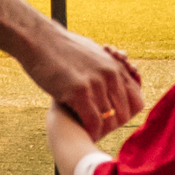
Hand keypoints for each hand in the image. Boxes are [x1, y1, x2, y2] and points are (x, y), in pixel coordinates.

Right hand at [35, 23, 141, 137]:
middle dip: (113, 126)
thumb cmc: (61, 47)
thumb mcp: (92, 52)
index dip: (126, 115)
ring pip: (109, 119)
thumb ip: (105, 64)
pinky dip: (90, 131)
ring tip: (90, 136)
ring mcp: (96, 83)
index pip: (136, 100)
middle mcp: (110, 75)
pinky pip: (93, 121)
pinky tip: (83, 133)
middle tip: (100, 131)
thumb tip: (113, 69)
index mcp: (115, 67)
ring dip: (100, 131)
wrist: (38, 38)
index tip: (112, 121)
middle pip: (124, 113)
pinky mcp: (79, 91)